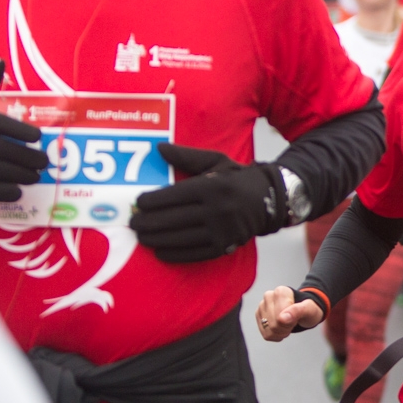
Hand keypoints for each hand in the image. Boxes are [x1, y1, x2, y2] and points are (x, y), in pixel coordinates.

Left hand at [129, 144, 288, 263]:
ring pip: (180, 238)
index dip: (151, 201)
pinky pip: (194, 254)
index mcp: (211, 186)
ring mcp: (221, 231)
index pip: (173, 196)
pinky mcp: (225, 247)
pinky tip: (159, 250)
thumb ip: (186, 156)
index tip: (138, 202)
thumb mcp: (215, 161)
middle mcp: (216, 210)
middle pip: (172, 219)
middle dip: (147, 222)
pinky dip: (174, 254)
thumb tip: (159, 148)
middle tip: (132, 222)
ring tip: (141, 236)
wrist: (269, 200)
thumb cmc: (236, 178)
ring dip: (156, 239)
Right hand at [256, 285, 324, 341]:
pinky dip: (276, 335)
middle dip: (286, 329)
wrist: (304, 311)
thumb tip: (282, 318)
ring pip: (269, 331)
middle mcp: (268, 296)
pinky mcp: (258, 316)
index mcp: (280, 292)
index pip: (280, 318)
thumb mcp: (309, 309)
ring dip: (281, 333)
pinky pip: (266, 335)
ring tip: (288, 324)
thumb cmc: (308, 309)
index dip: (290, 322)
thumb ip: (298, 311)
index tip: (297, 317)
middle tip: (293, 322)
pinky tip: (282, 328)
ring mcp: (261, 306)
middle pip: (273, 325)